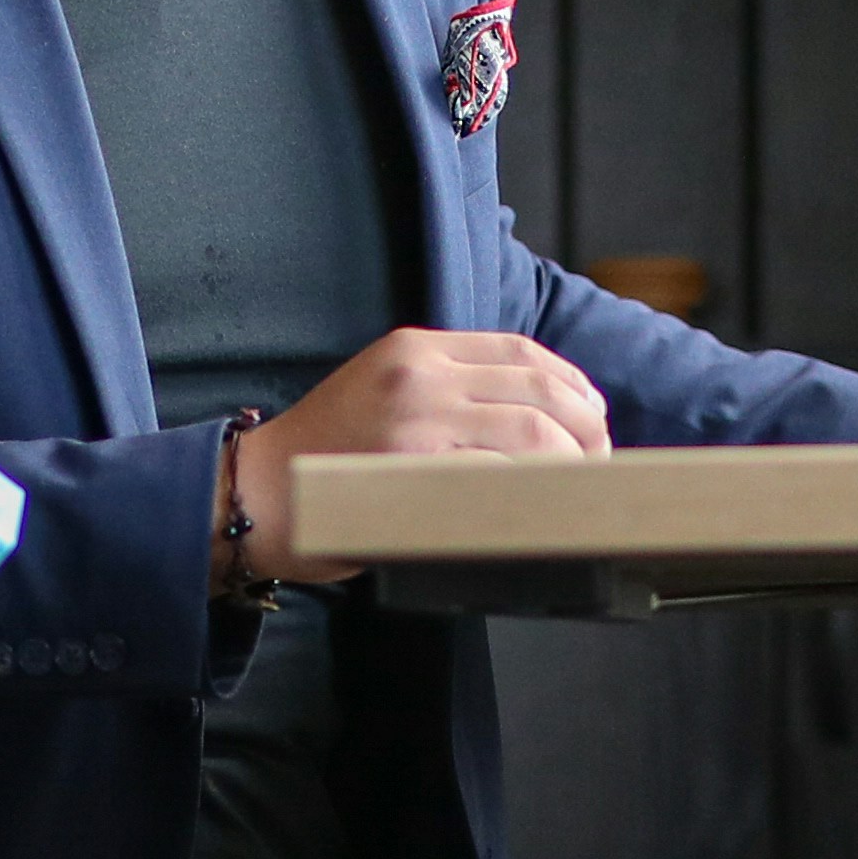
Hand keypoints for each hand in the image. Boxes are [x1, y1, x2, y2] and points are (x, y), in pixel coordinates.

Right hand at [235, 328, 613, 586]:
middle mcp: (421, 375)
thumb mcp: (383, 391)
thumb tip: (535, 413)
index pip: (522, 352)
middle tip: (600, 461)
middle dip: (587, 428)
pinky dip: (537, 494)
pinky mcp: (416, 470)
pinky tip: (549, 510)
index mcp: (416, 348)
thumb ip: (446, 390)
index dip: (573, 385)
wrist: (258, 492)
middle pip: (541, 390)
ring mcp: (419, 421)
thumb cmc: (324, 455)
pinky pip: (501, 477)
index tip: (593, 417)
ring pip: (533, 433)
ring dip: (573, 465)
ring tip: (582, 490)